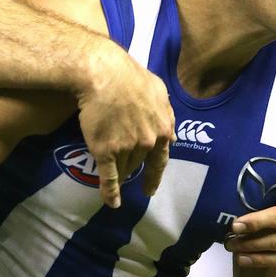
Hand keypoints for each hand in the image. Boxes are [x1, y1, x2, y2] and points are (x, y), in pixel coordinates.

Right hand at [77, 42, 174, 208]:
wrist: (103, 74)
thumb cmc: (130, 76)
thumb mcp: (158, 91)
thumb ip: (166, 112)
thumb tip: (172, 133)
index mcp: (162, 128)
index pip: (160, 159)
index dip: (154, 175)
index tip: (150, 188)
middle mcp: (148, 142)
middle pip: (139, 163)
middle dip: (133, 168)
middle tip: (125, 174)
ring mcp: (127, 147)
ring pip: (124, 168)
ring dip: (119, 174)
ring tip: (113, 179)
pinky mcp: (106, 151)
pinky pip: (109, 177)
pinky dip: (110, 192)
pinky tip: (111, 203)